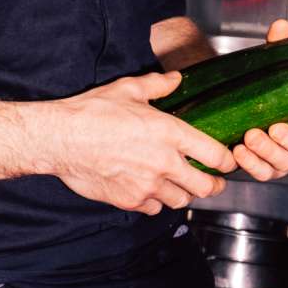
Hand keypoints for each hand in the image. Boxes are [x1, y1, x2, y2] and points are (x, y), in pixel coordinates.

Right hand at [43, 70, 236, 215]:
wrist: (60, 138)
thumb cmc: (92, 112)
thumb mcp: (129, 89)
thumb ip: (158, 85)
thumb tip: (176, 79)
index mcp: (170, 133)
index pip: (215, 155)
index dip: (227, 161)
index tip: (227, 161)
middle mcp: (164, 163)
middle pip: (206, 187)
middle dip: (213, 184)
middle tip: (211, 180)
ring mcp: (147, 185)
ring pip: (181, 200)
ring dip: (183, 193)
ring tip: (180, 184)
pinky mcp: (129, 200)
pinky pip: (154, 208)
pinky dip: (156, 202)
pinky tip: (151, 189)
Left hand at [230, 18, 287, 183]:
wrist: (244, 101)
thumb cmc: (274, 86)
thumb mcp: (279, 66)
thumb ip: (284, 49)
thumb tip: (281, 28)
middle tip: (276, 128)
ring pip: (287, 164)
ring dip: (268, 151)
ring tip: (250, 135)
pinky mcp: (267, 168)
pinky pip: (262, 172)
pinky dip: (251, 164)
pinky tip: (239, 151)